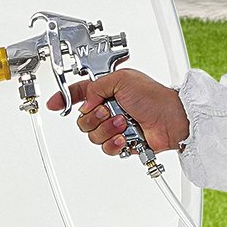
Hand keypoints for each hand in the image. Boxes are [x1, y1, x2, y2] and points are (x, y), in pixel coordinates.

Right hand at [45, 67, 189, 155]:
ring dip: (107, 129)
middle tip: (108, 112)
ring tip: (123, 123)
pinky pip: (105, 148)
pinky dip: (114, 143)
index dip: (64, 98)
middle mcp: (109, 108)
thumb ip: (96, 87)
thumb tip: (87, 102)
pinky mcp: (122, 143)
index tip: (54, 104)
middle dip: (93, 117)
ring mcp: (115, 126)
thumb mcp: (122, 79)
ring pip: (92, 135)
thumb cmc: (154, 97)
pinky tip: (124, 138)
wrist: (172, 119)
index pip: (79, 94)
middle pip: (82, 119)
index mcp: (106, 90)